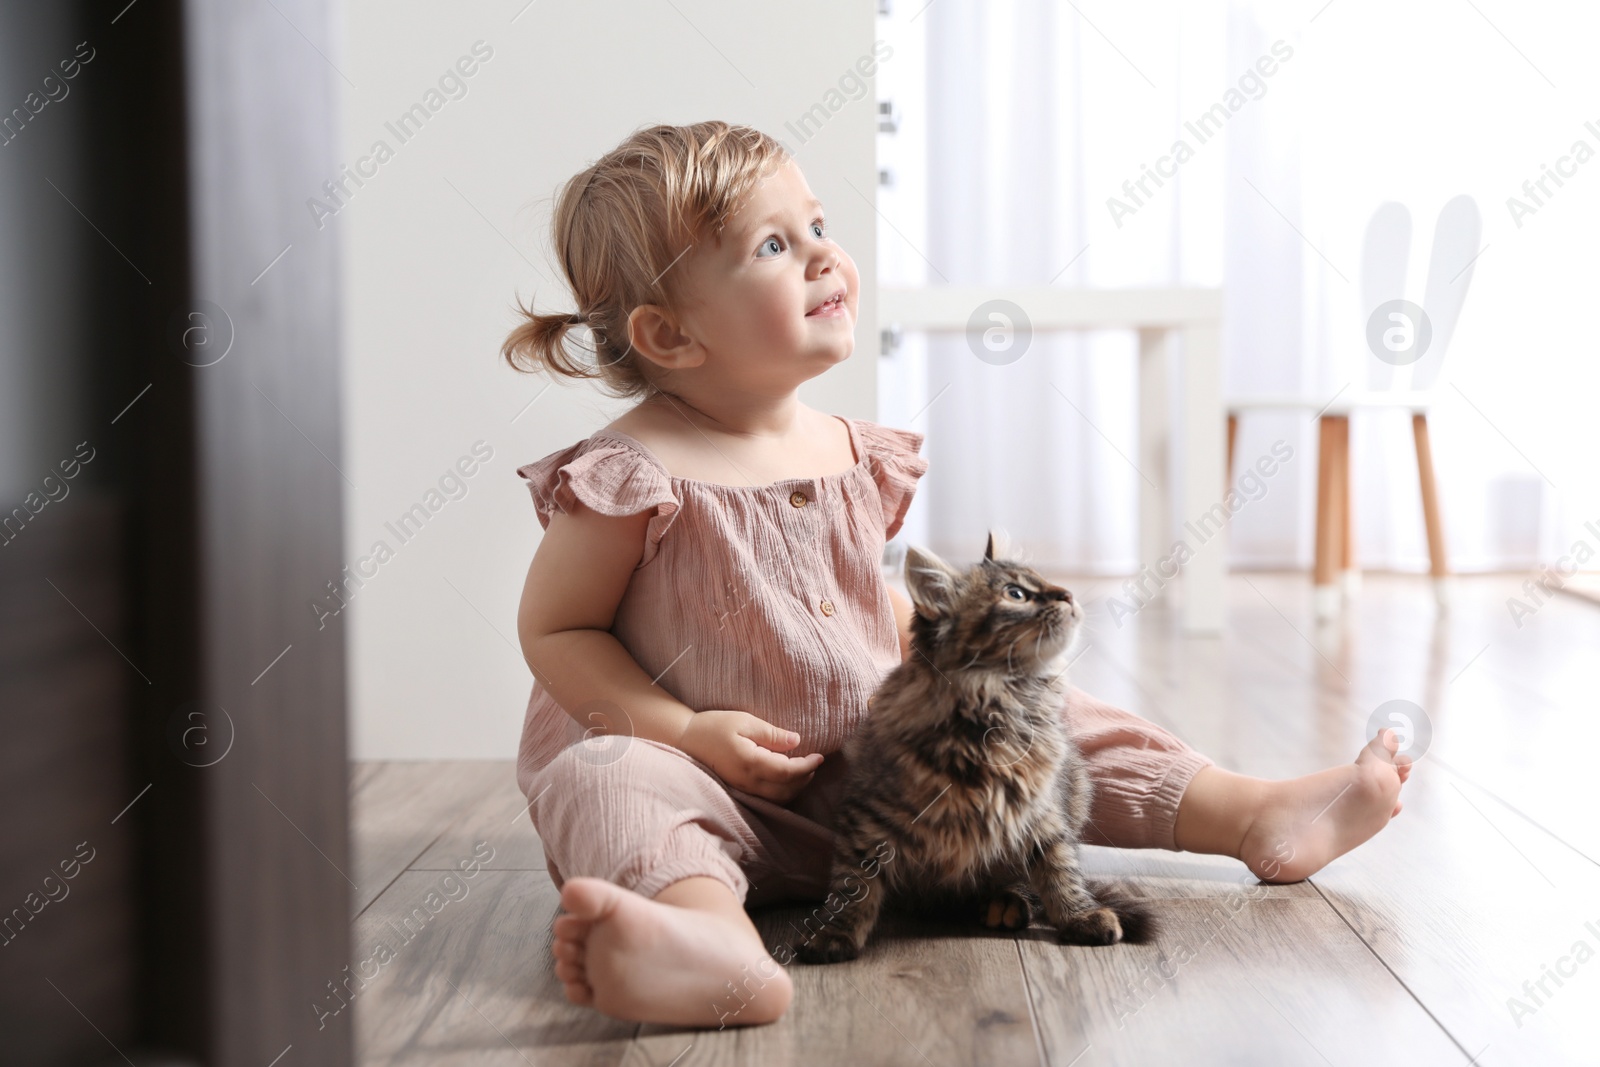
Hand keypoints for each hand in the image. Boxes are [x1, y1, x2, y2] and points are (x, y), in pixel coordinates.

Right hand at [675, 710, 823, 803]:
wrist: (685, 740)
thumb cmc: (714, 726)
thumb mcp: (744, 721)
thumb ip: (771, 734)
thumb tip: (796, 741)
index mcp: (751, 762)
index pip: (788, 772)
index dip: (807, 766)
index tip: (820, 756)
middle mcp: (748, 781)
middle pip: (786, 790)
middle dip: (804, 778)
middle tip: (813, 761)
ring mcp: (743, 789)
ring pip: (778, 798)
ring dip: (795, 787)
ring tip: (803, 769)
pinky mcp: (739, 790)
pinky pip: (767, 799)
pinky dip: (782, 791)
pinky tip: (785, 777)